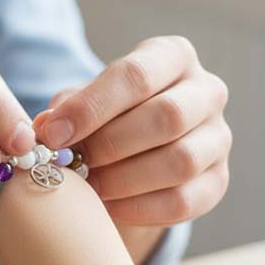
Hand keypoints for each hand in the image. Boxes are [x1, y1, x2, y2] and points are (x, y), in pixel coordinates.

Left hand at [33, 36, 230, 225]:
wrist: (136, 150)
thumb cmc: (106, 115)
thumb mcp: (85, 101)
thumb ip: (65, 109)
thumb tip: (45, 129)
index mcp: (171, 56)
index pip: (136, 74)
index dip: (91, 106)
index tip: (53, 134)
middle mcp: (206, 90)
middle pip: (167, 115)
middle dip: (110, 144)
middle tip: (73, 164)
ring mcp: (219, 136)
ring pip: (181, 160)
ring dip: (125, 179)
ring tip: (90, 187)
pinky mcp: (219, 180)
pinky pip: (185, 199)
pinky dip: (140, 208)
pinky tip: (109, 206)